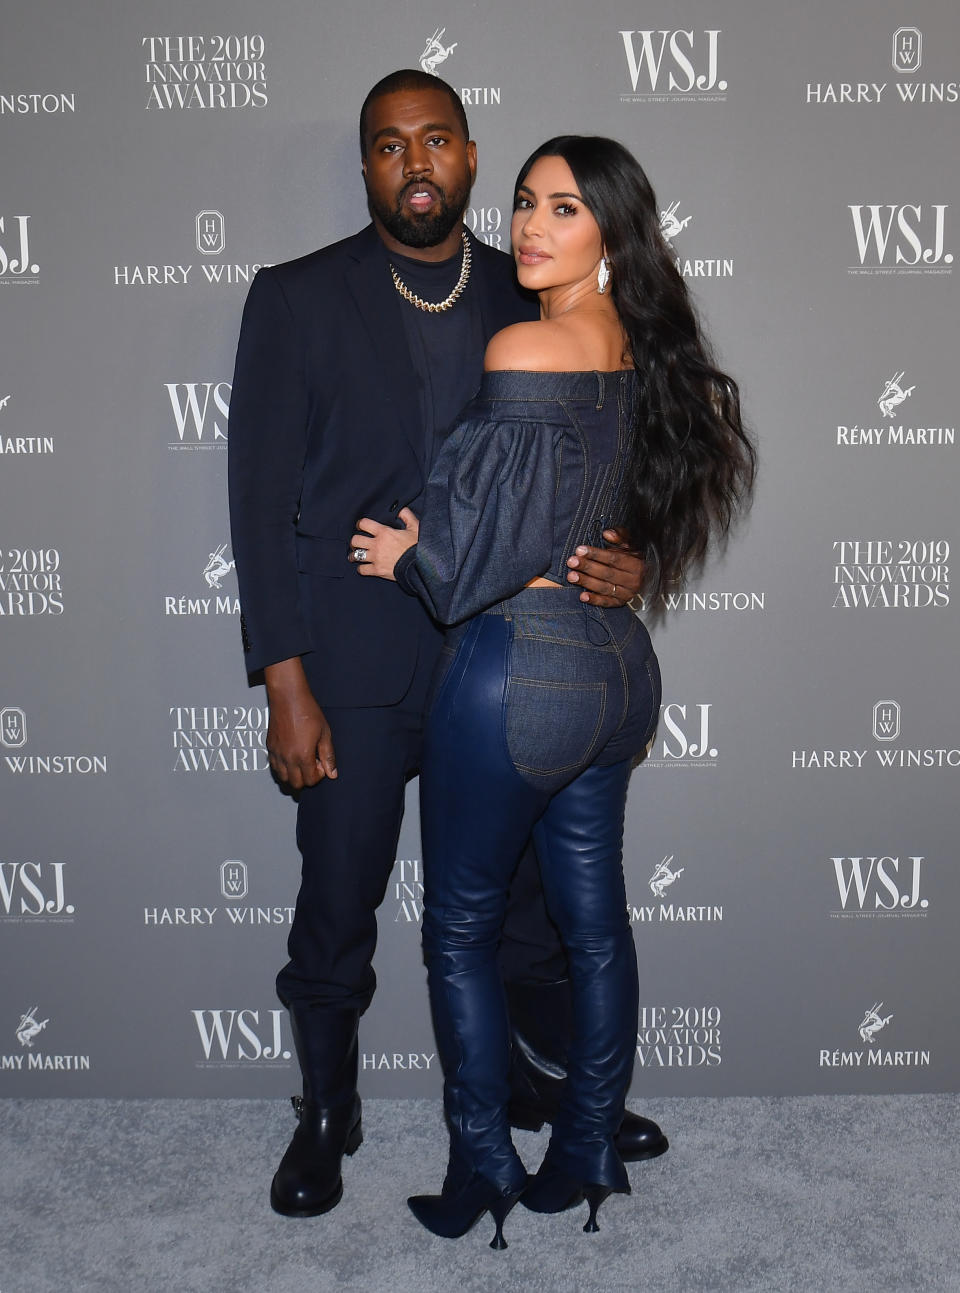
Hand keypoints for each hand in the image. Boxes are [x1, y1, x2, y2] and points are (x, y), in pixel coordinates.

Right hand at [263, 658, 336, 788]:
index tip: (321, 763)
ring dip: (294, 774)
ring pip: (283, 778)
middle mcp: (287, 758)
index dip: (319, 775)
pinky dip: (283, 767)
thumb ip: (328, 756)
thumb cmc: (308, 712)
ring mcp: (277, 753)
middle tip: (313, 763)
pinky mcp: (270, 747)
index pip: (310, 780)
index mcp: (303, 755)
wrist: (288, 698)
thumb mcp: (324, 734)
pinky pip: (274, 767)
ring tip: (302, 760)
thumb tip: (332, 773)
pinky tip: (292, 756)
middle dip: (307, 778)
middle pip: (296, 784)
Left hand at [349, 508, 418, 579]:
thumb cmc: (418, 546)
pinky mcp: (377, 570)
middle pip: (355, 540)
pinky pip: (362, 570)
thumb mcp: (415, 527)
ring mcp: (376, 558)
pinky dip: (361, 569)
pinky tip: (363, 567)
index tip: (361, 526)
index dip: (360, 524)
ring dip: (354, 555)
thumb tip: (401, 509)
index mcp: (384, 532)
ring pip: (355, 555)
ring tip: (354, 556)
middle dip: (355, 541)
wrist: (421, 565)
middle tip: (357, 542)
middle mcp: (377, 544)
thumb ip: (407, 515)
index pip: (364, 524)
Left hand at [566, 528, 645, 606]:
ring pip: (605, 588)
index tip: (580, 550)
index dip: (596, 554)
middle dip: (588, 567)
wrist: (643, 577)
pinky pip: (606, 602)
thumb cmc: (631, 557)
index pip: (614, 559)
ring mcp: (627, 594)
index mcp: (636, 564)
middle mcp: (633, 580)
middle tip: (571, 562)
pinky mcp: (620, 603)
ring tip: (571, 576)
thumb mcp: (629, 544)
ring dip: (587, 582)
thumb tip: (607, 533)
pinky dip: (594, 600)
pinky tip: (582, 596)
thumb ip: (620, 536)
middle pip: (607, 573)